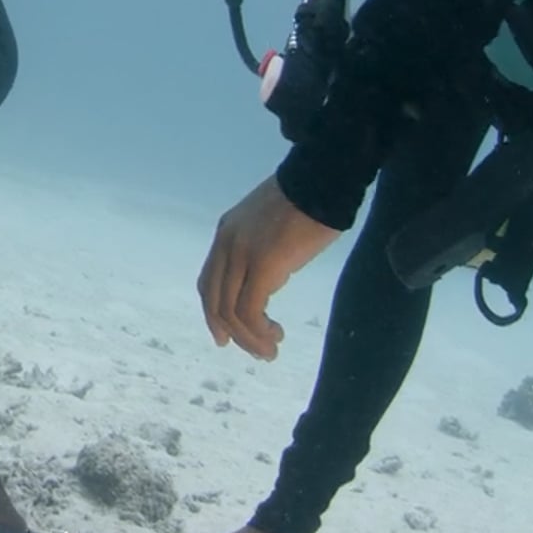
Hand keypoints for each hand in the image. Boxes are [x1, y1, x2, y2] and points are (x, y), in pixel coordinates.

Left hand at [198, 174, 341, 358]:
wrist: (322, 180)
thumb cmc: (309, 201)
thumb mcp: (272, 225)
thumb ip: (262, 249)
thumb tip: (268, 276)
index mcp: (227, 234)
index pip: (209, 282)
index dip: (214, 313)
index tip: (227, 336)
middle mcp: (226, 245)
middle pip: (214, 301)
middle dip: (232, 333)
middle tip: (257, 351)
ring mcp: (241, 254)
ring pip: (230, 311)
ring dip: (250, 338)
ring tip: (271, 349)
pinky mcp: (262, 265)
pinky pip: (249, 309)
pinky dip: (259, 330)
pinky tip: (276, 335)